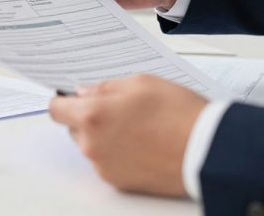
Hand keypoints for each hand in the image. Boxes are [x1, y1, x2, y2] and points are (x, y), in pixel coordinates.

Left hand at [48, 75, 207, 196]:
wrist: (207, 150)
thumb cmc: (179, 114)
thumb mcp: (141, 82)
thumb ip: (106, 87)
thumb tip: (86, 93)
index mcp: (93, 116)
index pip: (57, 110)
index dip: (65, 101)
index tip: (71, 98)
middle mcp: (92, 146)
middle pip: (75, 129)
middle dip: (90, 118)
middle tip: (120, 108)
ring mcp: (105, 167)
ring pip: (92, 146)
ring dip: (105, 136)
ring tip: (139, 126)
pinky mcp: (120, 182)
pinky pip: (108, 162)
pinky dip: (119, 153)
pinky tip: (144, 142)